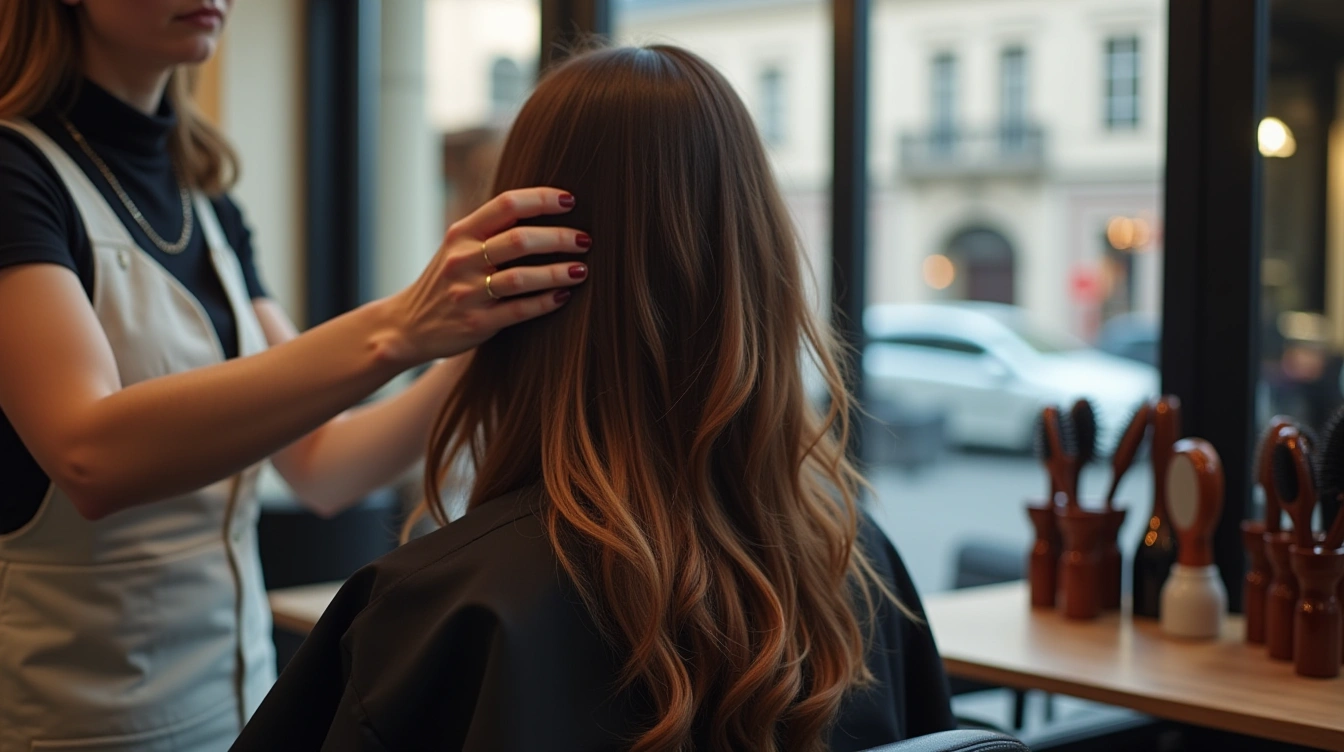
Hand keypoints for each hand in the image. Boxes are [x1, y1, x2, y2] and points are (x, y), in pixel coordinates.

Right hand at [384, 187, 589, 364]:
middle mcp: (462, 259)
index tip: (571, 201)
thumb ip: (492, 229)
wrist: (407, 325)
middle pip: (519, 240)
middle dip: (559, 238)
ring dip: (558, 272)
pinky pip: (519, 310)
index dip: (542, 199)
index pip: (507, 204)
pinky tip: (564, 296)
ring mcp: (468, 293)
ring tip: (582, 270)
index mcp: (461, 233)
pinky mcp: (477, 323)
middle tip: (585, 240)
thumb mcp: (458, 246)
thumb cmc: (446, 280)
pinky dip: (546, 302)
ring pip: (522, 278)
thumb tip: (546, 207)